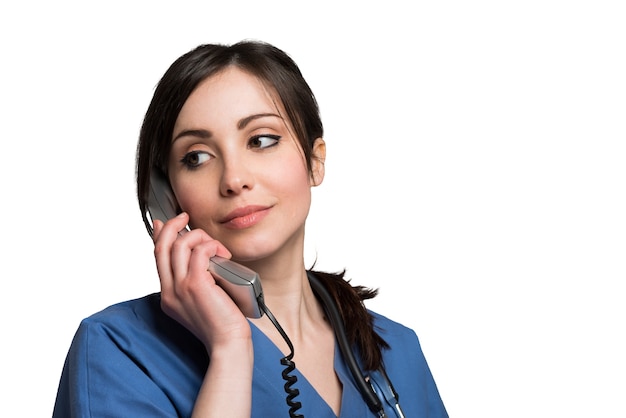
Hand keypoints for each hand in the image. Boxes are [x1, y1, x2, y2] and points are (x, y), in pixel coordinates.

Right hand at [152, 212, 251, 351]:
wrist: (228, 343)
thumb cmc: (222, 322)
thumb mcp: (203, 298)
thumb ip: (197, 278)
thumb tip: (199, 254)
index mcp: (168, 294)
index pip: (157, 257)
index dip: (159, 235)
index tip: (165, 222)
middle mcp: (170, 291)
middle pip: (161, 247)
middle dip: (172, 226)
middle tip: (185, 217)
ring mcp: (180, 288)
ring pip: (179, 246)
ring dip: (199, 237)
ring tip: (215, 246)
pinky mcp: (196, 285)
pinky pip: (199, 252)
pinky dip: (210, 246)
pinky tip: (221, 252)